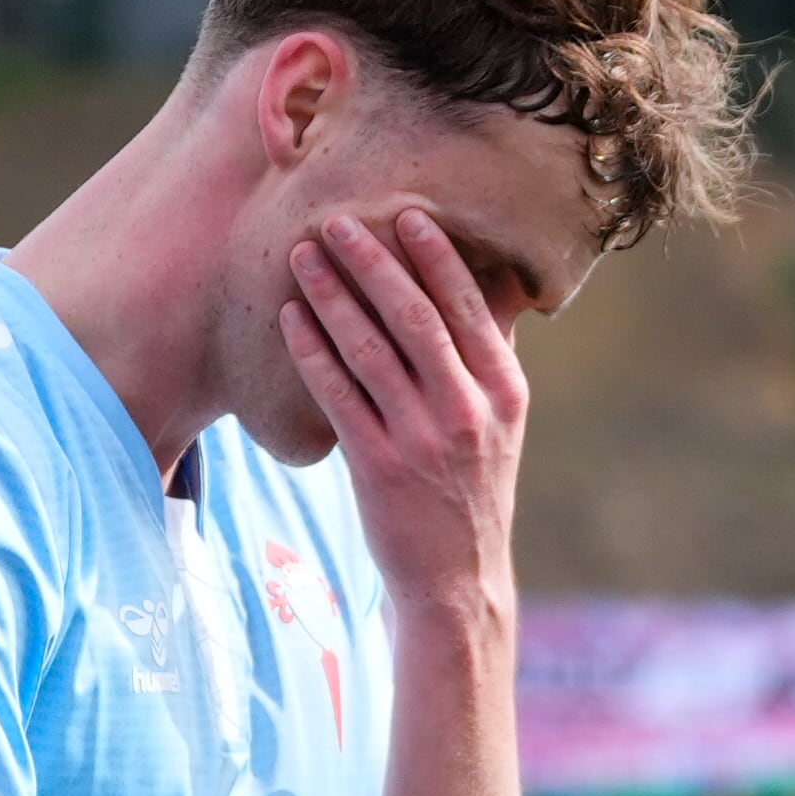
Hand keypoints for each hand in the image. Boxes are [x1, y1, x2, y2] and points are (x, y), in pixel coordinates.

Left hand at [279, 209, 525, 614]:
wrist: (457, 581)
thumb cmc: (472, 492)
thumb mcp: (501, 425)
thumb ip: (490, 359)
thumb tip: (493, 285)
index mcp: (504, 391)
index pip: (469, 307)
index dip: (435, 257)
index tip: (406, 213)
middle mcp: (468, 409)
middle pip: (415, 316)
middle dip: (373, 261)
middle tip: (337, 220)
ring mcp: (422, 438)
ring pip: (370, 349)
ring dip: (331, 295)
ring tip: (303, 256)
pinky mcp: (378, 466)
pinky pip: (337, 394)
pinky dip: (311, 351)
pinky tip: (290, 320)